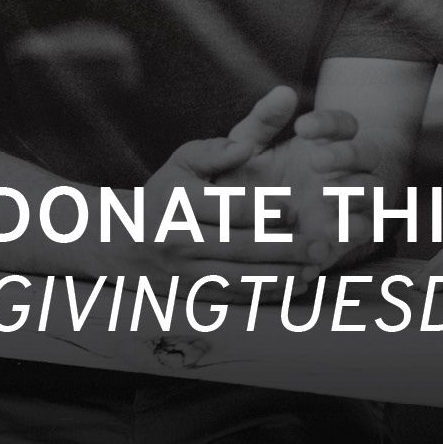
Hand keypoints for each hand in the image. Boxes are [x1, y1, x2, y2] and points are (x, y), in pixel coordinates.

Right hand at [126, 121, 323, 300]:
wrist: (119, 240)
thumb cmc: (165, 192)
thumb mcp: (181, 162)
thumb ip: (215, 151)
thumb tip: (247, 145)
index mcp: (178, 203)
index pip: (228, 208)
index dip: (265, 210)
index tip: (295, 209)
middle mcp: (179, 240)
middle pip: (240, 247)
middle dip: (285, 249)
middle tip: (322, 245)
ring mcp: (184, 272)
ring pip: (238, 279)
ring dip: (280, 277)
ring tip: (313, 270)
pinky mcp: (191, 293)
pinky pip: (232, 298)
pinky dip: (264, 295)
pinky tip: (294, 287)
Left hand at [217, 87, 382, 272]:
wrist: (235, 231)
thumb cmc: (244, 182)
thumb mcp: (247, 149)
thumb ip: (263, 121)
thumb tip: (285, 92)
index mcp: (326, 145)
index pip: (345, 124)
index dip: (330, 122)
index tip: (301, 127)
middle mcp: (345, 171)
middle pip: (369, 153)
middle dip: (348, 154)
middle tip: (315, 161)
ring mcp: (350, 203)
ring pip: (374, 189)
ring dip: (357, 189)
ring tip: (327, 194)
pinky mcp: (346, 236)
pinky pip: (365, 229)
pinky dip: (353, 227)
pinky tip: (327, 229)